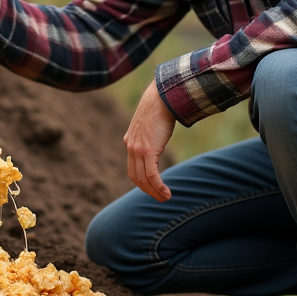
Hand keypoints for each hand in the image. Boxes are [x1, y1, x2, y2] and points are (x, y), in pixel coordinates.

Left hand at [124, 82, 175, 201]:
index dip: (141, 181)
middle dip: (147, 190)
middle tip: (159, 198)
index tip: (152, 188)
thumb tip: (159, 135)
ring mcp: (138, 149)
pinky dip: (158, 186)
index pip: (132, 168)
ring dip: (154, 192)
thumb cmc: (159, 107)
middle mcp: (130, 147)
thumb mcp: (150, 124)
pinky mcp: (148, 150)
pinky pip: (152, 175)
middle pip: (135, 177)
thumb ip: (150, 134)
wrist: (161, 97)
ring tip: (166, 198)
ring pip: (143, 179)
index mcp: (129, 141)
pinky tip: (167, 193)